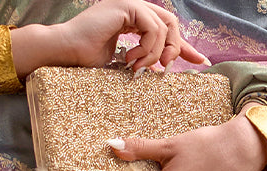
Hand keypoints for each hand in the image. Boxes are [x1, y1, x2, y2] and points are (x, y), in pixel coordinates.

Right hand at [52, 0, 207, 71]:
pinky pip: (153, 27)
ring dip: (156, 52)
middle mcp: (134, 8)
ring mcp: (130, 3)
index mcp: (133, 19)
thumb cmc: (86, 59)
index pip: (167, 29)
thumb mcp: (123, 62)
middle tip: (165, 68)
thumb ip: (143, 59)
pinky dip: (148, 48)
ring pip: (165, 25)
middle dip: (177, 47)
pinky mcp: (126, 6)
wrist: (66, 52)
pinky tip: (131, 58)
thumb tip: (162, 69)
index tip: (201, 62)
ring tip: (138, 67)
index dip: (185, 46)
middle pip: (172, 22)